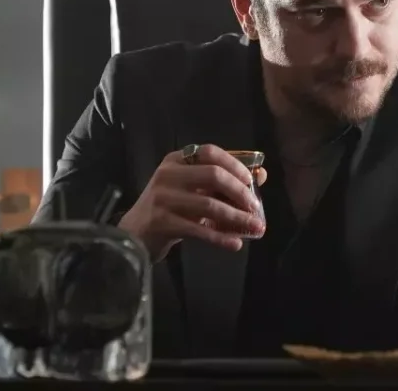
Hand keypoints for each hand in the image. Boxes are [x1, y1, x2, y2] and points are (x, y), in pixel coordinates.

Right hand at [117, 144, 265, 260]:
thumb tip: (262, 174)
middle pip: (212, 175)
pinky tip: (235, 244)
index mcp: (176, 160)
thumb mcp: (192, 189)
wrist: (135, 234)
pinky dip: (220, 238)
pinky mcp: (162, 222)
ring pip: (209, 205)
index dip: (234, 165)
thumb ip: (222, 181)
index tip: (251, 181)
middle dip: (239, 192)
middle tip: (255, 208)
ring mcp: (163, 198)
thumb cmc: (169, 207)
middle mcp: (168, 174)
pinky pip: (199, 229)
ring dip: (236, 218)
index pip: (210, 153)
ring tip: (255, 227)